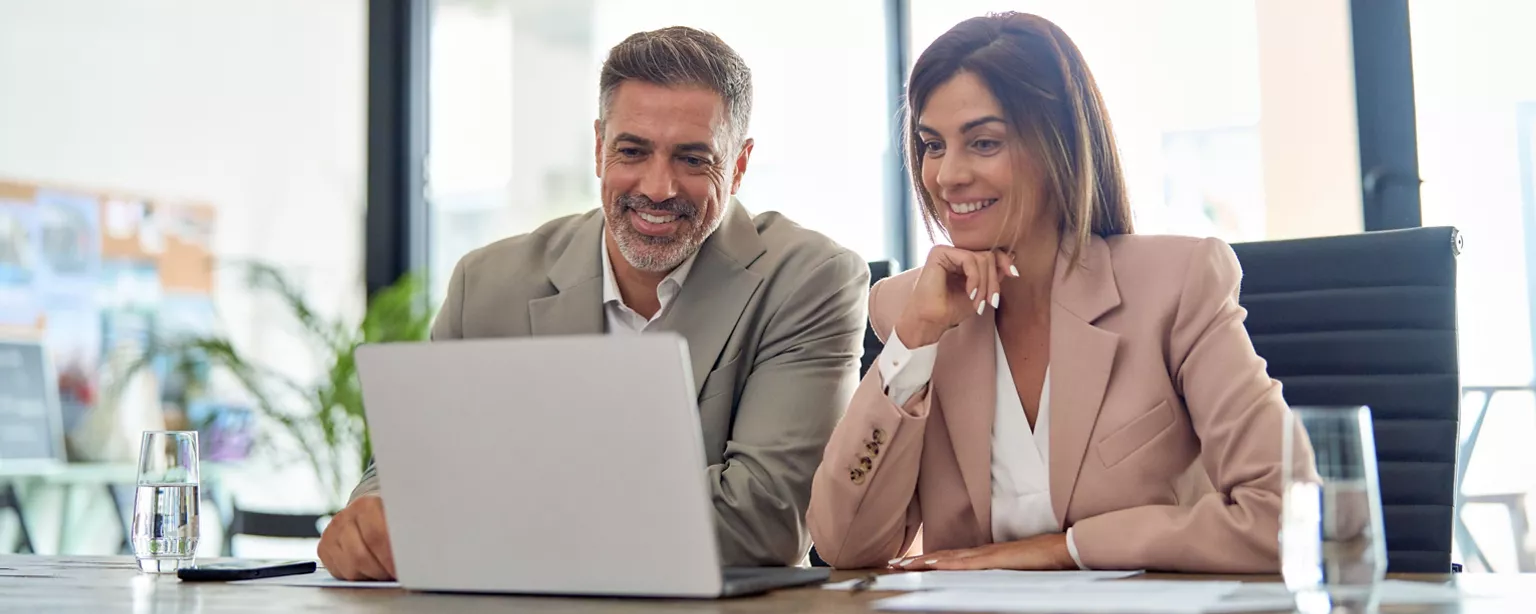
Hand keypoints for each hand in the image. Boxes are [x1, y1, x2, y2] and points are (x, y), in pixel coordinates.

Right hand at [317, 494, 396, 580]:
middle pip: (361, 556)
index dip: (390, 558)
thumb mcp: (400, 521)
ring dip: (370, 575)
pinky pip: (339, 573)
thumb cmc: (389, 522)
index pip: (376, 537)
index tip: (402, 569)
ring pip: (350, 568)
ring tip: (384, 571)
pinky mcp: (324, 548)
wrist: (370, 515)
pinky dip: (357, 576)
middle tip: (394, 574)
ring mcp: (331, 532)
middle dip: (381, 571)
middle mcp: (344, 517)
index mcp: (366, 506)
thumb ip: (403, 536)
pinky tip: (368, 569)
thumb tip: (412, 557)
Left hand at [888, 533, 1073, 570]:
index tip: (907, 565)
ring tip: (902, 566)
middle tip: (893, 565)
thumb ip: (995, 578)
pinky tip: (932, 565)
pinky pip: (965, 563)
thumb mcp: (1012, 574)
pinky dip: (946, 564)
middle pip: (942, 556)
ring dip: (923, 562)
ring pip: (947, 558)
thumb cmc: (1042, 564)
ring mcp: (986, 555)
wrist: (1062, 550)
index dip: (928, 561)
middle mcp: (981, 553)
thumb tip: (981, 587)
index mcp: (985, 557)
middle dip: (916, 561)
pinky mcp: (994, 560)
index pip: (949, 559)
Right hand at [895, 246, 1017, 346]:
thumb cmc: (951, 309)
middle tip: (990, 301)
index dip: (1004, 261)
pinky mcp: (939, 253)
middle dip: (993, 281)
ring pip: (981, 257)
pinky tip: (970, 293)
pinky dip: (975, 278)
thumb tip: (1013, 255)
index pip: (990, 253)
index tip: (1014, 274)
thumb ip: (993, 275)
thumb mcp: (981, 291)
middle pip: (988, 256)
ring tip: (978, 302)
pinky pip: (969, 259)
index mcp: (963, 260)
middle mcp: (955, 253)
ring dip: (985, 283)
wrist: (930, 321)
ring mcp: (947, 251)